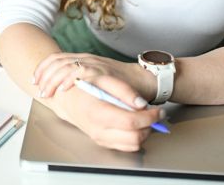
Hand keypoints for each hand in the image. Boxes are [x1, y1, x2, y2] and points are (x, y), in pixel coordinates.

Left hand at [32, 52, 148, 100]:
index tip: (35, 81)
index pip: (57, 58)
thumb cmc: (122, 83)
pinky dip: (71, 80)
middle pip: (58, 61)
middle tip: (40, 91)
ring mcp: (95, 64)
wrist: (145, 80)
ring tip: (47, 92)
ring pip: (67, 66)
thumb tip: (63, 89)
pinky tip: (63, 89)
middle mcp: (88, 59)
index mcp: (84, 60)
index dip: (43, 68)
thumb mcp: (97, 79)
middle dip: (45, 76)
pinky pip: (83, 73)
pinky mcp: (104, 72)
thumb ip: (82, 80)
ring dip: (54, 80)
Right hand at [48, 72, 162, 150]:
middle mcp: (98, 129)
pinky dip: (135, 136)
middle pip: (135, 137)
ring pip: (132, 144)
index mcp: (97, 112)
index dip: (149, 116)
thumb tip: (142, 105)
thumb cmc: (83, 86)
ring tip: (144, 117)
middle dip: (149, 125)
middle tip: (154, 114)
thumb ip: (124, 91)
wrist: (66, 98)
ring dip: (144, 131)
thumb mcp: (103, 79)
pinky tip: (134, 123)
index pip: (130, 121)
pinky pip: (126, 146)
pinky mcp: (102, 142)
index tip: (158, 110)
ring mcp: (100, 138)